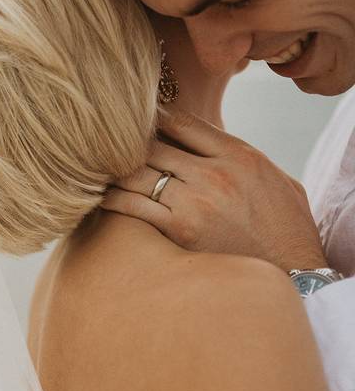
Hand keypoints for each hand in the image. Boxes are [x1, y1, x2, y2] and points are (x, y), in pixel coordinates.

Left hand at [102, 109, 326, 270]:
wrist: (296, 272)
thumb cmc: (286, 228)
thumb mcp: (275, 178)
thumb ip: (238, 157)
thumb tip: (208, 143)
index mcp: (239, 154)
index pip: (182, 122)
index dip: (152, 118)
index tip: (134, 119)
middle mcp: (214, 173)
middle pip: (153, 144)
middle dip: (125, 143)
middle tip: (103, 144)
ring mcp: (196, 201)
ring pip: (138, 172)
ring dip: (114, 169)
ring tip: (95, 167)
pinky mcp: (180, 230)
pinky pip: (133, 207)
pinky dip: (112, 199)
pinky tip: (99, 196)